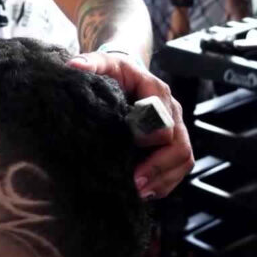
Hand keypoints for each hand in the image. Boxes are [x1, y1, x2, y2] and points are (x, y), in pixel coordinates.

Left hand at [68, 52, 194, 198]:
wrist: (127, 73)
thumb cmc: (115, 70)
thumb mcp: (104, 63)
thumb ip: (92, 64)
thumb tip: (73, 66)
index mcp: (157, 91)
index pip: (163, 117)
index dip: (151, 134)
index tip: (134, 145)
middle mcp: (172, 111)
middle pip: (179, 144)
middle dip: (159, 166)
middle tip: (135, 183)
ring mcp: (175, 129)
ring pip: (183, 159)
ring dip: (163, 179)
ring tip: (139, 193)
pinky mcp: (171, 143)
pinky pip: (178, 167)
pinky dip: (164, 182)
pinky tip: (145, 192)